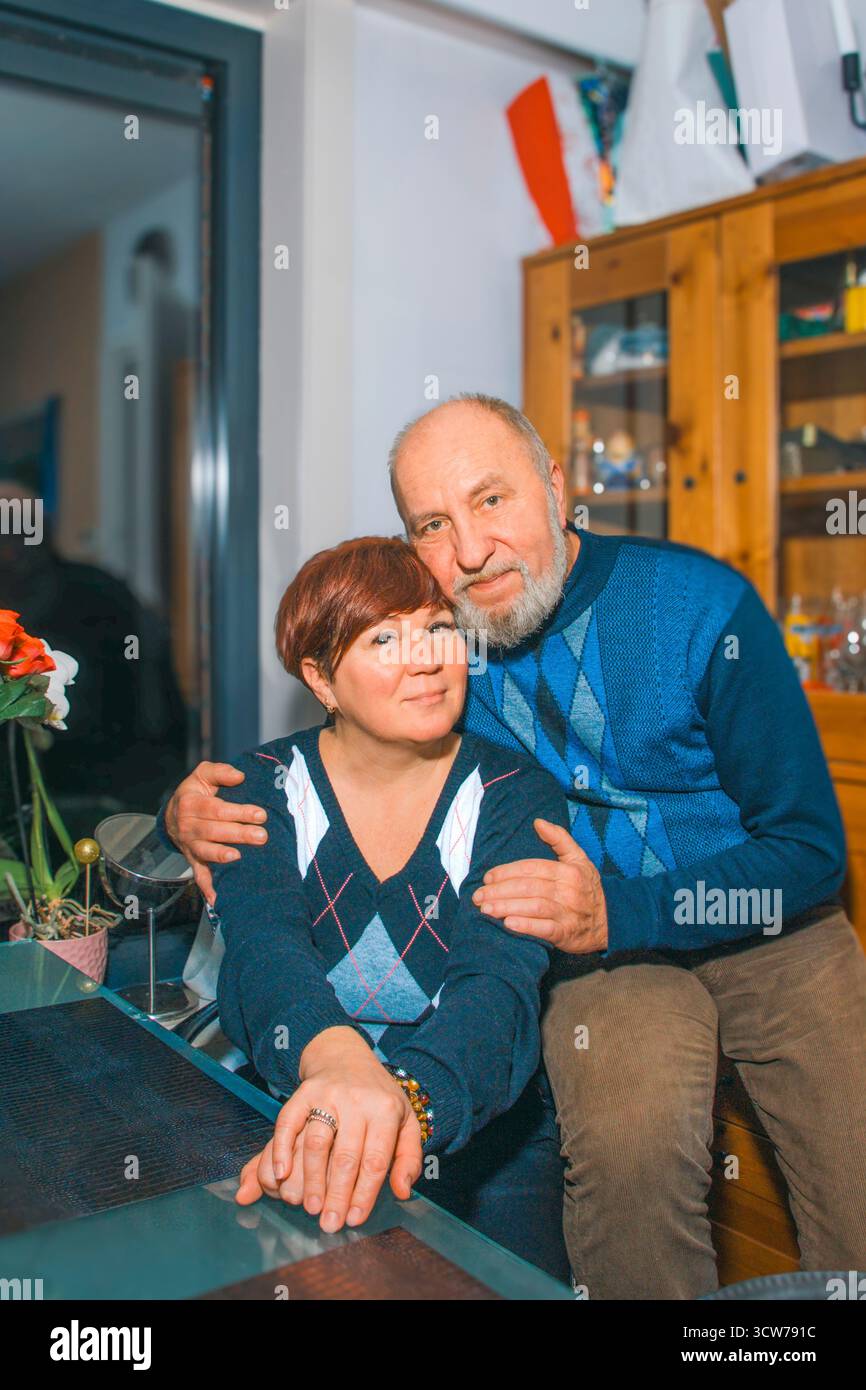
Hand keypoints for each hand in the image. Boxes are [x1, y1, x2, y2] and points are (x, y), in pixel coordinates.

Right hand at [164, 761, 267, 903]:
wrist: (173, 815)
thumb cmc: (195, 793)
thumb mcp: (203, 774)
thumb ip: (220, 772)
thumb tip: (239, 776)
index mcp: (191, 803)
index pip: (216, 809)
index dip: (238, 812)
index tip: (261, 814)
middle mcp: (188, 826)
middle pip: (214, 831)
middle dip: (239, 834)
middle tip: (262, 836)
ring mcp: (190, 846)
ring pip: (206, 852)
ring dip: (222, 856)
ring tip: (239, 857)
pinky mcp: (193, 860)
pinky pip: (199, 876)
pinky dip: (208, 888)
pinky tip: (219, 898)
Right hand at [235, 1028, 423, 1232]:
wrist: (347, 1057)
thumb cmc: (379, 1099)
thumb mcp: (405, 1121)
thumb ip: (409, 1158)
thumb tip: (403, 1192)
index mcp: (386, 1110)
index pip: (375, 1160)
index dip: (364, 1193)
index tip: (354, 1220)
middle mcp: (357, 1101)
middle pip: (346, 1156)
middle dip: (337, 1194)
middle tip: (329, 1224)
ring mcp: (328, 1094)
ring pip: (317, 1142)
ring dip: (311, 1178)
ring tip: (308, 1207)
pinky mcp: (303, 1092)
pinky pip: (289, 1121)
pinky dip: (281, 1148)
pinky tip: (281, 1174)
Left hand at [472, 817, 607, 954]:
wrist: (611, 919)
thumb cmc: (587, 887)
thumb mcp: (579, 858)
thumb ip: (560, 839)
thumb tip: (538, 822)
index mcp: (568, 870)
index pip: (531, 868)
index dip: (507, 872)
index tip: (487, 878)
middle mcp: (568, 890)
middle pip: (528, 887)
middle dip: (499, 891)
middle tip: (478, 896)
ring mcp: (568, 913)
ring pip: (533, 907)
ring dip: (507, 908)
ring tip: (486, 909)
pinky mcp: (567, 934)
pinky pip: (544, 929)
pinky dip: (526, 927)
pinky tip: (508, 924)